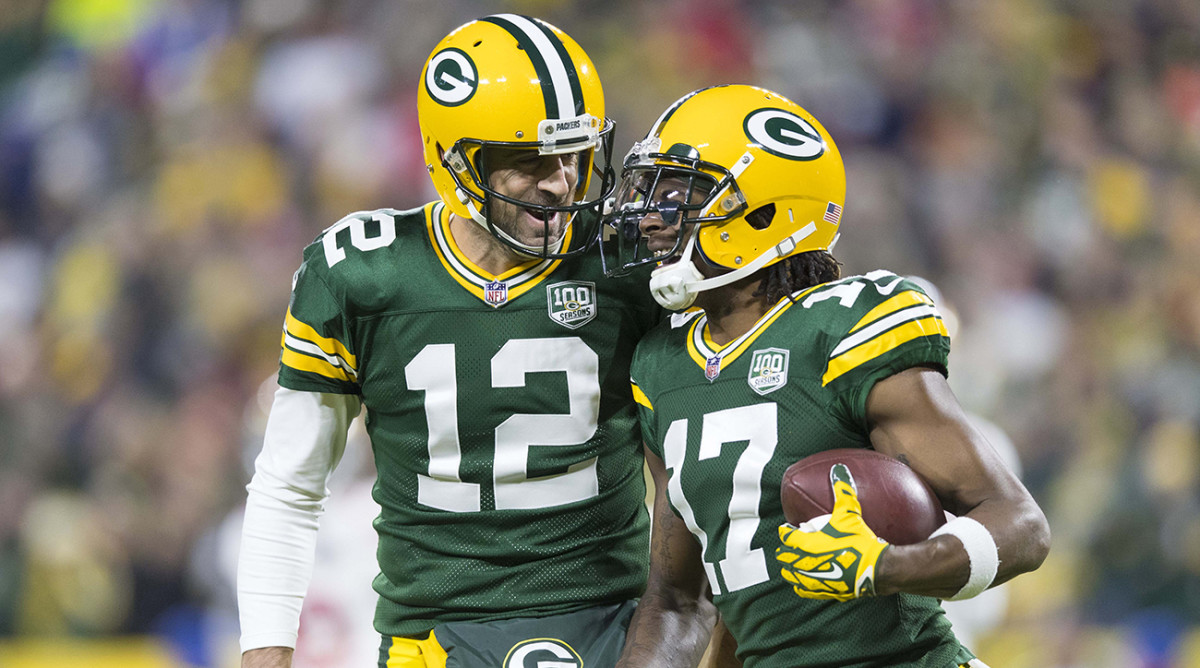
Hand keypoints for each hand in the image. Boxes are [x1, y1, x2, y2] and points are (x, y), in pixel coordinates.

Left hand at [775, 463, 888, 600]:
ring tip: (789, 568)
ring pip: (793, 576)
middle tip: (786, 548)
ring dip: (790, 571)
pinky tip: (801, 586)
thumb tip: (839, 469)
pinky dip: (802, 587)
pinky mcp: (825, 591)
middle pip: (786, 558)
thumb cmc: (859, 541)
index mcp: (807, 544)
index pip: (788, 536)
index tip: (784, 529)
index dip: (784, 532)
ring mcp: (814, 580)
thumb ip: (843, 492)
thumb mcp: (849, 515)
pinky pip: (806, 591)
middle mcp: (806, 563)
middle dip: (784, 552)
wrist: (875, 569)